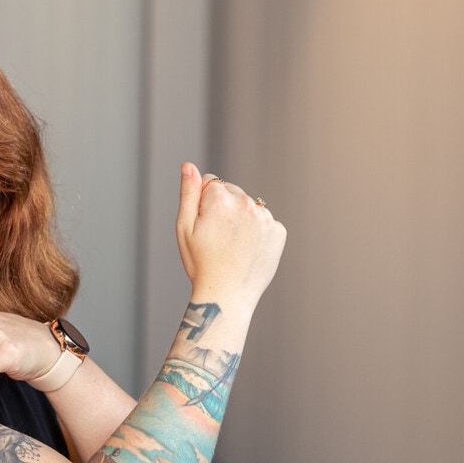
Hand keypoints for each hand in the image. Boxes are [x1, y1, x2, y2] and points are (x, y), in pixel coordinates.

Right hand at [176, 162, 285, 306]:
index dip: (202, 204)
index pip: (210, 182)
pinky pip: (265, 222)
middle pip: (231, 192)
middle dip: (223, 208)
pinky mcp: (279, 231)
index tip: (204, 226)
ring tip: (233, 246)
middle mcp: (246, 202)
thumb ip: (188, 193)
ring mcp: (266, 217)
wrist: (227, 296)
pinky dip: (257, 232)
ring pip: (249, 206)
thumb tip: (188, 165)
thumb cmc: (200, 263)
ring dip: (242, 219)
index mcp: (219, 199)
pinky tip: (247, 250)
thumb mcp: (184, 228)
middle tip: (217, 239)